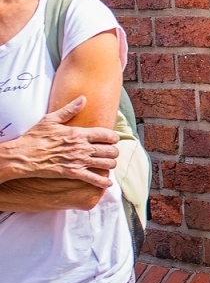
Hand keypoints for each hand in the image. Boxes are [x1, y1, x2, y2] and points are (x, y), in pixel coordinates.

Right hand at [0, 97, 119, 187]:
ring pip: (106, 164)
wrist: (23, 156)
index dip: (113, 138)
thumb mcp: (51, 119)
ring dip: (110, 164)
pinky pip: (94, 179)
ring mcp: (79, 161)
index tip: (113, 140)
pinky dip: (103, 182)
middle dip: (114, 151)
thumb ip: (69, 110)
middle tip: (111, 153)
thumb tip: (83, 99)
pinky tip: (107, 184)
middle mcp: (82, 147)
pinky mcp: (73, 173)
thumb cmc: (35, 137)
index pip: (107, 135)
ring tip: (109, 164)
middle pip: (110, 150)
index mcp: (79, 133)